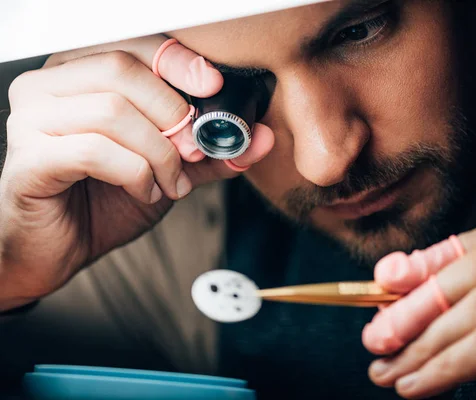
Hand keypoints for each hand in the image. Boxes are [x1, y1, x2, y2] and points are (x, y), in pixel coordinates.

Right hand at [0, 35, 273, 310]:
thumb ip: (211, 152)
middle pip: (122, 70)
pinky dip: (135, 174)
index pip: (131, 46)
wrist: (61, 247)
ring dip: (158, 153)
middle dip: (173, 113)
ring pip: (112, 111)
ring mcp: (31, 120)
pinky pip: (94, 151)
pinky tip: (144, 191)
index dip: (178, 60)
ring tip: (170, 182)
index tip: (213, 84)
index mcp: (80, 75)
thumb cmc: (105, 200)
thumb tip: (262, 137)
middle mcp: (49, 87)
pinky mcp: (29, 159)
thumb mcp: (169, 169)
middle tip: (195, 150)